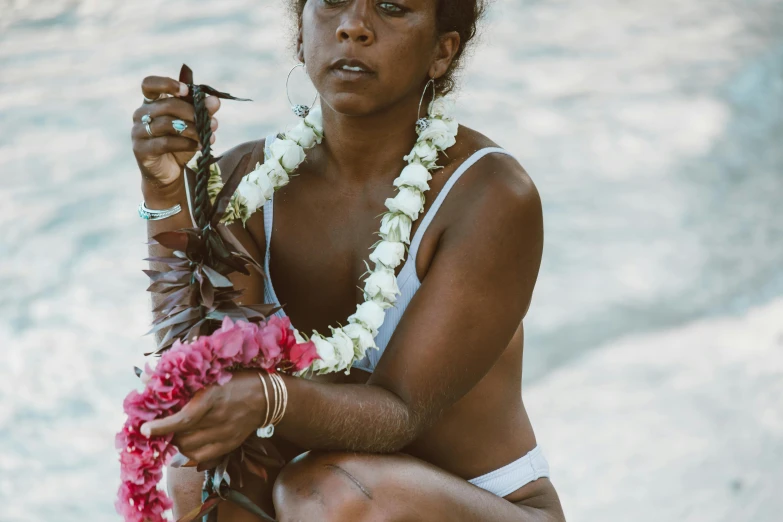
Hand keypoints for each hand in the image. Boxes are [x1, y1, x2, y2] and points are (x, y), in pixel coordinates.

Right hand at [131, 75, 221, 190]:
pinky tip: (198, 146)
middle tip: (211, 122)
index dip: (167, 84)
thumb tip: (215, 100)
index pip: (149, 84)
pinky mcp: (141, 150)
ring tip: (208, 136)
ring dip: (193, 129)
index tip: (186, 91)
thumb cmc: (180, 143)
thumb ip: (202, 110)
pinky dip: (186, 143)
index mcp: (151, 103)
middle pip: (166, 105)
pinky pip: (165, 142)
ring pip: (167, 124)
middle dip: (192, 112)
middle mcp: (140, 114)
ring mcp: (138, 132)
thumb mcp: (193, 125)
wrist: (169, 171)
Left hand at [141, 371, 264, 463]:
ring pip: (189, 450)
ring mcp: (225, 436)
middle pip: (182, 437)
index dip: (162, 426)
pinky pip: (201, 458)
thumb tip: (148, 382)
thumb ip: (184, 383)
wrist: (266, 397)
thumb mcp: (212, 376)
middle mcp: (219, 420)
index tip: (144, 429)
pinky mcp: (229, 446)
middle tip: (165, 423)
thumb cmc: (236, 380)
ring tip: (180, 430)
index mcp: (213, 398)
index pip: (184, 419)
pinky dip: (189, 451)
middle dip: (168, 432)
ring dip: (178, 442)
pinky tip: (190, 440)